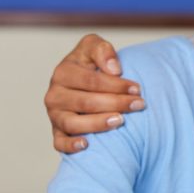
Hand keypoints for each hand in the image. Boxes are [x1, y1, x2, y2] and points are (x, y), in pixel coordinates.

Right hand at [45, 34, 144, 153]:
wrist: (82, 84)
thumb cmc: (91, 64)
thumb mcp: (94, 47)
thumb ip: (102, 50)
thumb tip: (114, 69)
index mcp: (63, 72)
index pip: (90, 80)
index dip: (115, 84)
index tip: (137, 89)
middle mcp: (55, 95)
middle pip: (85, 102)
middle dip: (115, 103)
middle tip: (138, 105)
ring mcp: (55, 115)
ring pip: (73, 123)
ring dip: (97, 124)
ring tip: (120, 121)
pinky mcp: (57, 133)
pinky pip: (59, 143)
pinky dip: (70, 145)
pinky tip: (86, 145)